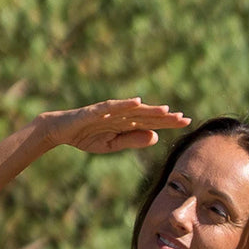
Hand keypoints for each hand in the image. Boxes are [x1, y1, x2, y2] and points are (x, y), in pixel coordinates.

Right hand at [40, 97, 190, 154]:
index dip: (168, 123)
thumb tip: (154, 137)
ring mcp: (110, 111)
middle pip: (147, 115)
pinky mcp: (97, 110)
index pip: (151, 123)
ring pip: (134, 110)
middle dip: (165, 117)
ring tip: (167, 110)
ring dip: (150, 110)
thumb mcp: (112, 145)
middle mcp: (122, 114)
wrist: (62, 130)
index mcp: (126, 124)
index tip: (186, 124)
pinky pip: (113, 106)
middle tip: (185, 118)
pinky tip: (138, 102)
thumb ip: (132, 140)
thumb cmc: (87, 136)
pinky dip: (125, 104)